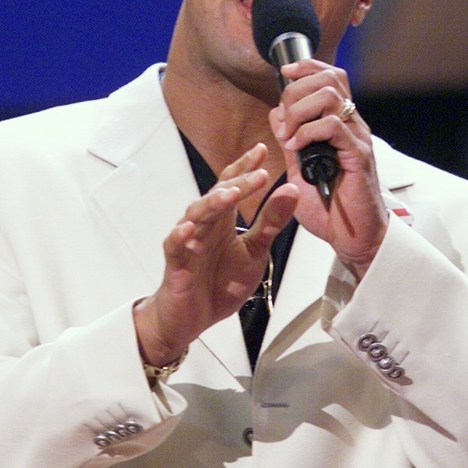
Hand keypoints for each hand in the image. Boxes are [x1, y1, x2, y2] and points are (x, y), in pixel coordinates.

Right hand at [133, 143, 298, 365]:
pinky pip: (175, 246)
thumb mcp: (255, 252)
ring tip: (231, 194)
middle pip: (217, 196)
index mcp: (223, 220)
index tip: (263, 149)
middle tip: (260, 173)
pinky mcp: (176, 264)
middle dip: (238, 183)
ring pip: (196, 215)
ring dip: (213, 203)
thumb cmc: (219, 282)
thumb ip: (271, 223)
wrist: (193, 318)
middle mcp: (204, 224)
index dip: (245, 167)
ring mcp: (188, 242)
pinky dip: (181, 236)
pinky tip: (189, 229)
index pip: (232, 185)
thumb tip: (293, 190)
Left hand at [270, 59, 387, 279]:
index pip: (330, 77)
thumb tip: (277, 114)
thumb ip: (290, 142)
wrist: (352, 238)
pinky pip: (333, 127)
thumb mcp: (300, 170)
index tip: (284, 73)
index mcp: (340, 125)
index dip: (307, 67)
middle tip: (284, 118)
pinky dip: (307, 132)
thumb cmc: (331, 209)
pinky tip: (296, 148)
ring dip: (299, 110)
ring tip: (289, 135)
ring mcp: (357, 139)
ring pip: (330, 97)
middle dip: (297, 90)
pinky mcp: (358, 156)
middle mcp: (352, 126)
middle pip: (330, 79)